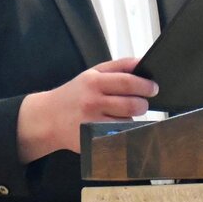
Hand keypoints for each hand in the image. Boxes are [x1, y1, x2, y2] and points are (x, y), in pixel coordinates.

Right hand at [17, 55, 159, 160]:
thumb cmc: (74, 94)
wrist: (48, 118)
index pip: (128, 82)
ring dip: (132, 117)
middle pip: (132, 104)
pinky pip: (119, 134)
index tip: (154, 88)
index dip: (146, 85)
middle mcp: (93, 102)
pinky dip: (122, 129)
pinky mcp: (93, 138)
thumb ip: (118, 67)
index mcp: (94, 82)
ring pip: (128, 120)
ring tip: (124, 113)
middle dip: (143, 104)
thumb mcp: (91, 74)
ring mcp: (93, 122)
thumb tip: (142, 63)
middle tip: (142, 103)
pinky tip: (115, 125)